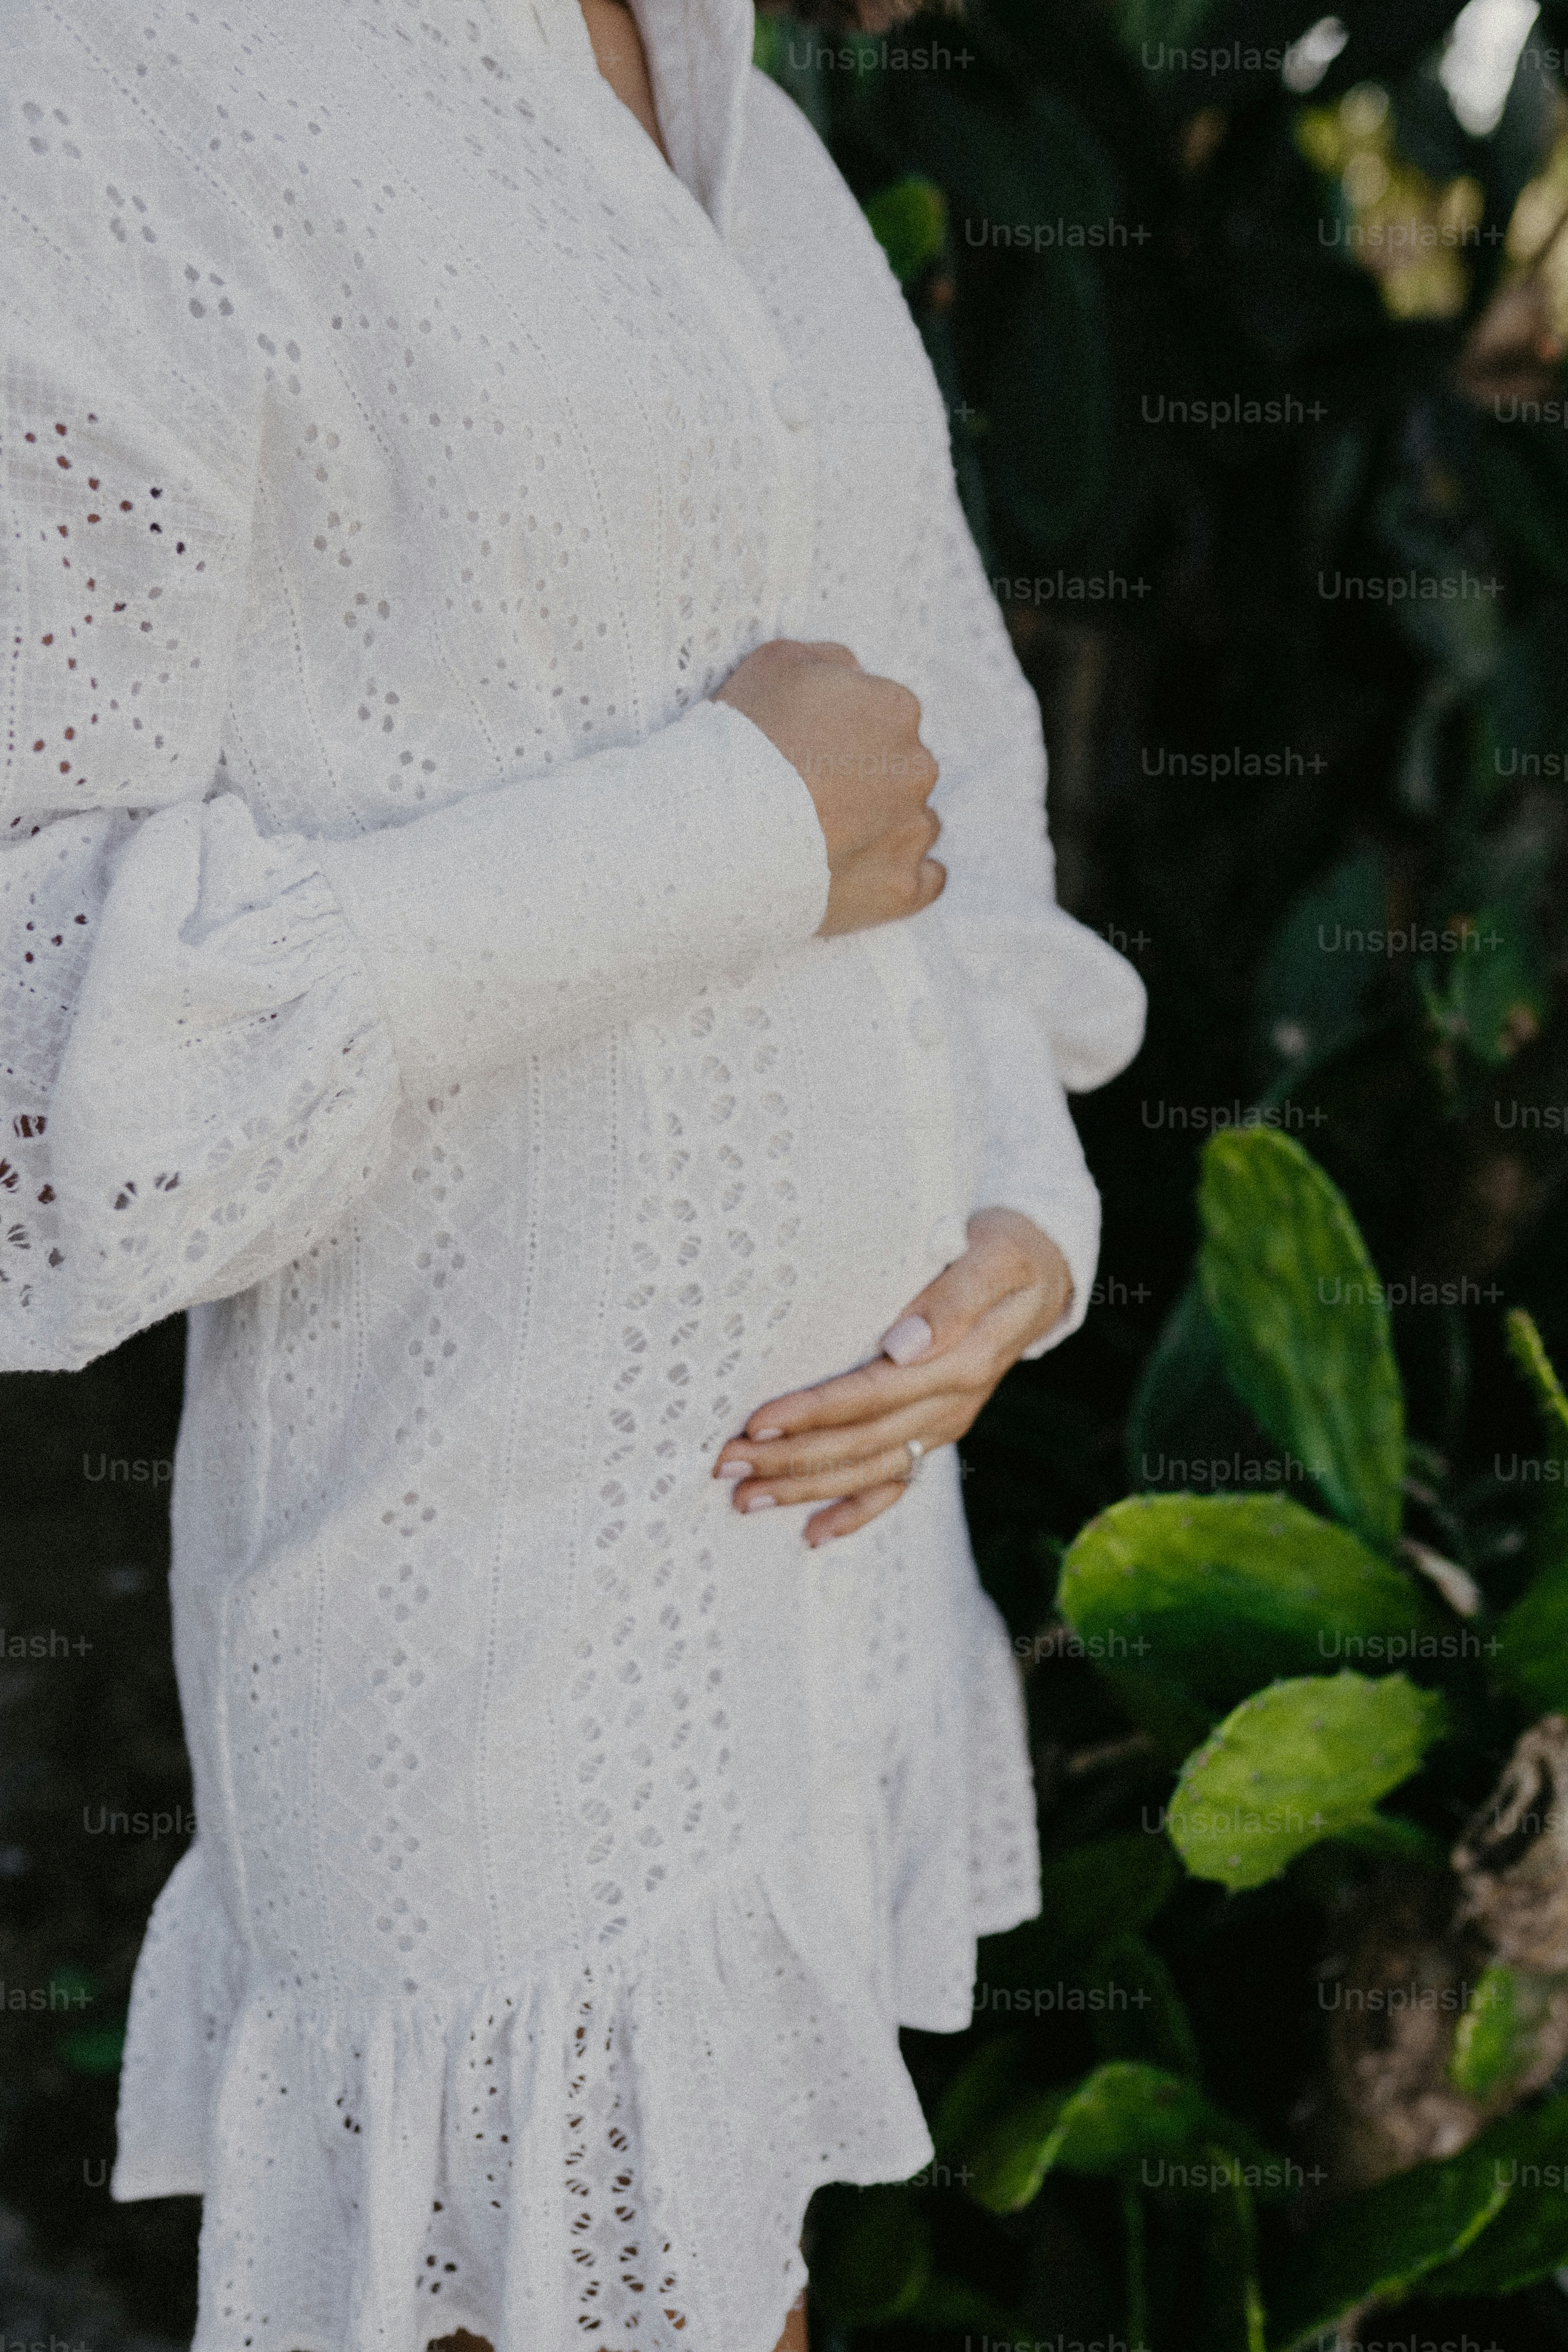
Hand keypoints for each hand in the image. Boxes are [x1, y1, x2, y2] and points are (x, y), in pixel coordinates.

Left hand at [712, 1208, 1072, 1544]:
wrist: (1042, 1272)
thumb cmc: (1004, 1253)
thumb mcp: (992, 1258)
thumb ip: (953, 1300)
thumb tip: (903, 1344)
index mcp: (962, 1361)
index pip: (874, 1394)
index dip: (816, 1411)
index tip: (759, 1422)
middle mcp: (952, 1403)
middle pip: (862, 1441)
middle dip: (792, 1458)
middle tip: (726, 1462)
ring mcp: (944, 1423)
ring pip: (870, 1469)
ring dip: (806, 1488)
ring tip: (743, 1497)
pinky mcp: (936, 1430)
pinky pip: (897, 1483)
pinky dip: (855, 1512)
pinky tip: (812, 1533)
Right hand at [713, 638, 944, 937]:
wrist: (718, 832)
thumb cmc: (741, 742)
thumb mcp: (775, 663)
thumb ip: (828, 662)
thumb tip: (853, 676)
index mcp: (894, 710)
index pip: (885, 717)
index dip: (844, 736)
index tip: (808, 754)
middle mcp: (917, 769)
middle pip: (902, 771)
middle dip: (867, 782)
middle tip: (810, 800)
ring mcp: (913, 833)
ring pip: (914, 824)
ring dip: (882, 829)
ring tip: (826, 842)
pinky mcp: (902, 889)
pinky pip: (926, 881)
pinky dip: (899, 877)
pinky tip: (865, 877)